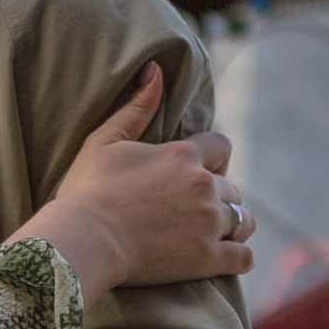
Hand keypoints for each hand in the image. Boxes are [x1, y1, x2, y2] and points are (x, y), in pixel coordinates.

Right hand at [17, 62, 253, 304]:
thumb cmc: (88, 191)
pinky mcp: (208, 258)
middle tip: (197, 209)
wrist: (84, 240)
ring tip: (219, 232)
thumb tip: (155, 69)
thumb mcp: (105, 141)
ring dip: (235, 224)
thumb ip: (136, 107)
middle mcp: (204, 185)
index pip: (221, 146)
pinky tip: (227, 257)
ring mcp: (209, 223)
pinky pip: (243, 257)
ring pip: (244, 220)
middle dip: (219, 195)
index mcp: (183, 155)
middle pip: (232, 187)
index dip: (214, 158)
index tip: (201, 170)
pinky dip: (239, 256)